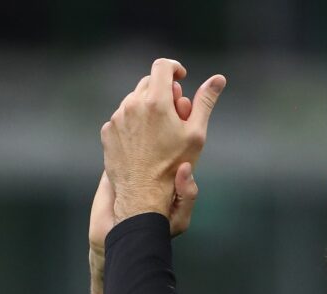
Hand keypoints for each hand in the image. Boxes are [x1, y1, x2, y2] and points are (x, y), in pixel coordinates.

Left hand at [100, 58, 224, 226]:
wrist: (143, 195)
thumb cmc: (174, 166)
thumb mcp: (196, 134)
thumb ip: (205, 102)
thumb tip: (218, 79)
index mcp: (156, 101)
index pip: (162, 66)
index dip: (174, 69)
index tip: (181, 78)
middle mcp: (132, 104)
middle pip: (148, 83)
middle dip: (162, 92)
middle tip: (175, 113)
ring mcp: (117, 118)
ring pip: (134, 100)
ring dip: (147, 108)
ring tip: (159, 133)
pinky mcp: (108, 132)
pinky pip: (121, 118)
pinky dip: (133, 123)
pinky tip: (144, 143)